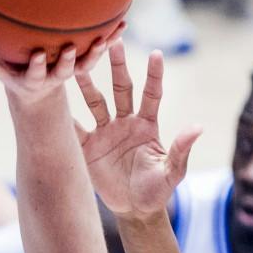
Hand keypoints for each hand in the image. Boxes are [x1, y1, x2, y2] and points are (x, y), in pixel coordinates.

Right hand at [0, 25, 120, 105]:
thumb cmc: (12, 72)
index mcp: (34, 79)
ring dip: (98, 51)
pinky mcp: (83, 65)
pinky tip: (123, 23)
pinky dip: (110, 38)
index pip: (34, 73)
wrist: (36, 91)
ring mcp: (70, 72)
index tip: (39, 54)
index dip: (37, 66)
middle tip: (71, 49)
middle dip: (67, 62)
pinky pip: (98, 51)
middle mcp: (54, 77)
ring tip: (110, 37)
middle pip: (63, 71)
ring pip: (86, 64)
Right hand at [74, 42, 200, 218]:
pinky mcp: (89, 147)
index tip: (156, 54)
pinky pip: (75, 130)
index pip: (152, 94)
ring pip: (96, 102)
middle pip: (122, 89)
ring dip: (88, 84)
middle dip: (118, 67)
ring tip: (78, 64)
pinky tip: (54, 101)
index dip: (154, 75)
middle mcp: (126, 123)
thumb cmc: (157, 191)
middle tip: (113, 42)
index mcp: (148, 125)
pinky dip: (65, 118)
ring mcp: (106, 133)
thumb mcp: (172, 172)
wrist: (134, 209)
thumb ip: (181, 150)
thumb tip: (197, 127)